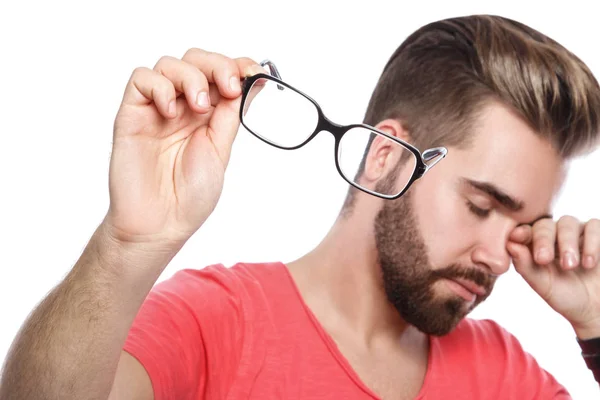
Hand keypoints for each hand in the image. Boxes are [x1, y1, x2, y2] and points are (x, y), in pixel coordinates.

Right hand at [104, 48, 263, 247]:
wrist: (160, 224)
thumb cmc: (190, 196)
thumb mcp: (221, 150)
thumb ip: (230, 114)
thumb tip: (250, 82)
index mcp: (208, 116)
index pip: (220, 73)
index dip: (236, 65)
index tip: (252, 72)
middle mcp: (182, 108)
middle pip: (196, 60)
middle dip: (216, 66)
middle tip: (228, 87)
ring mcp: (156, 109)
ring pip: (169, 64)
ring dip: (190, 77)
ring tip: (199, 108)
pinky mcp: (131, 114)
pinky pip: (140, 79)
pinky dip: (159, 87)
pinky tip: (170, 112)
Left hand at [507, 217, 599, 338]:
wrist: (596, 309)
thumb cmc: (566, 296)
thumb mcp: (543, 285)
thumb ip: (525, 266)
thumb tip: (510, 244)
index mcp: (536, 246)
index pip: (526, 230)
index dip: (521, 232)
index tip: (517, 237)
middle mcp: (555, 236)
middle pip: (545, 224)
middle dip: (542, 239)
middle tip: (543, 259)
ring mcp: (577, 234)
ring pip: (568, 222)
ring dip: (567, 242)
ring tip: (570, 266)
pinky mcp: (598, 236)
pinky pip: (594, 225)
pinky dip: (591, 241)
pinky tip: (589, 263)